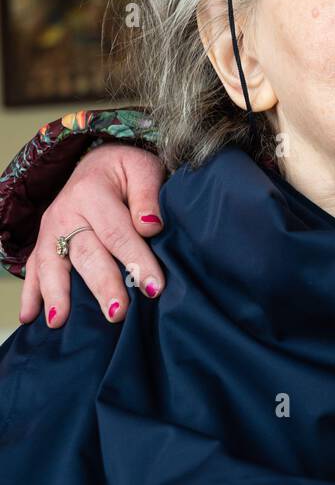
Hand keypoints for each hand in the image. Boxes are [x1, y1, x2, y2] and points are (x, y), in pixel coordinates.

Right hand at [19, 144, 167, 328]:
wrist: (98, 162)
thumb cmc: (126, 171)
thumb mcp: (143, 169)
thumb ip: (148, 197)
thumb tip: (151, 227)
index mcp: (93, 191)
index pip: (118, 232)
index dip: (137, 261)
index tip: (155, 288)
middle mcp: (66, 211)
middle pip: (86, 253)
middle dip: (102, 285)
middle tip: (117, 313)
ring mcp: (51, 228)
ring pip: (52, 264)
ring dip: (57, 294)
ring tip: (60, 321)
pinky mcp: (44, 241)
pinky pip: (34, 268)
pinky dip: (30, 294)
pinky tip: (30, 317)